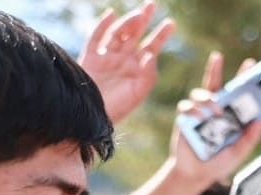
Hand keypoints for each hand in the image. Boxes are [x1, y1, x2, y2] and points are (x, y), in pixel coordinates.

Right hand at [77, 3, 174, 124]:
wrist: (93, 117)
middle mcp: (123, 59)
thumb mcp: (139, 93)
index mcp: (137, 68)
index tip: (171, 23)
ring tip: (138, 14)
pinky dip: (103, 26)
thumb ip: (148, 75)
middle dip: (144, 20)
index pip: (152, 47)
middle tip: (153, 5)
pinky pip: (96, 38)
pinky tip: (112, 15)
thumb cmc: (119, 109)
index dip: (161, 35)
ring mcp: (106, 57)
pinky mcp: (90, 58)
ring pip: (118, 34)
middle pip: (135, 34)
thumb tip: (150, 55)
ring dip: (128, 22)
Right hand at [169, 53, 260, 191]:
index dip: (243, 77)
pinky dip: (193, 109)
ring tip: (216, 110)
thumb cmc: (220, 163)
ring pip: (199, 93)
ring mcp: (199, 113)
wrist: (196, 175)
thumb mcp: (240, 152)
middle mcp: (215, 110)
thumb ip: (250, 137)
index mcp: (230, 115)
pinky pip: (186, 106)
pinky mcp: (185, 119)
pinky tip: (200, 117)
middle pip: (216, 84)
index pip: (237, 92)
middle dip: (216, 68)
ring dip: (207, 98)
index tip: (250, 63)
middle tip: (218, 56)